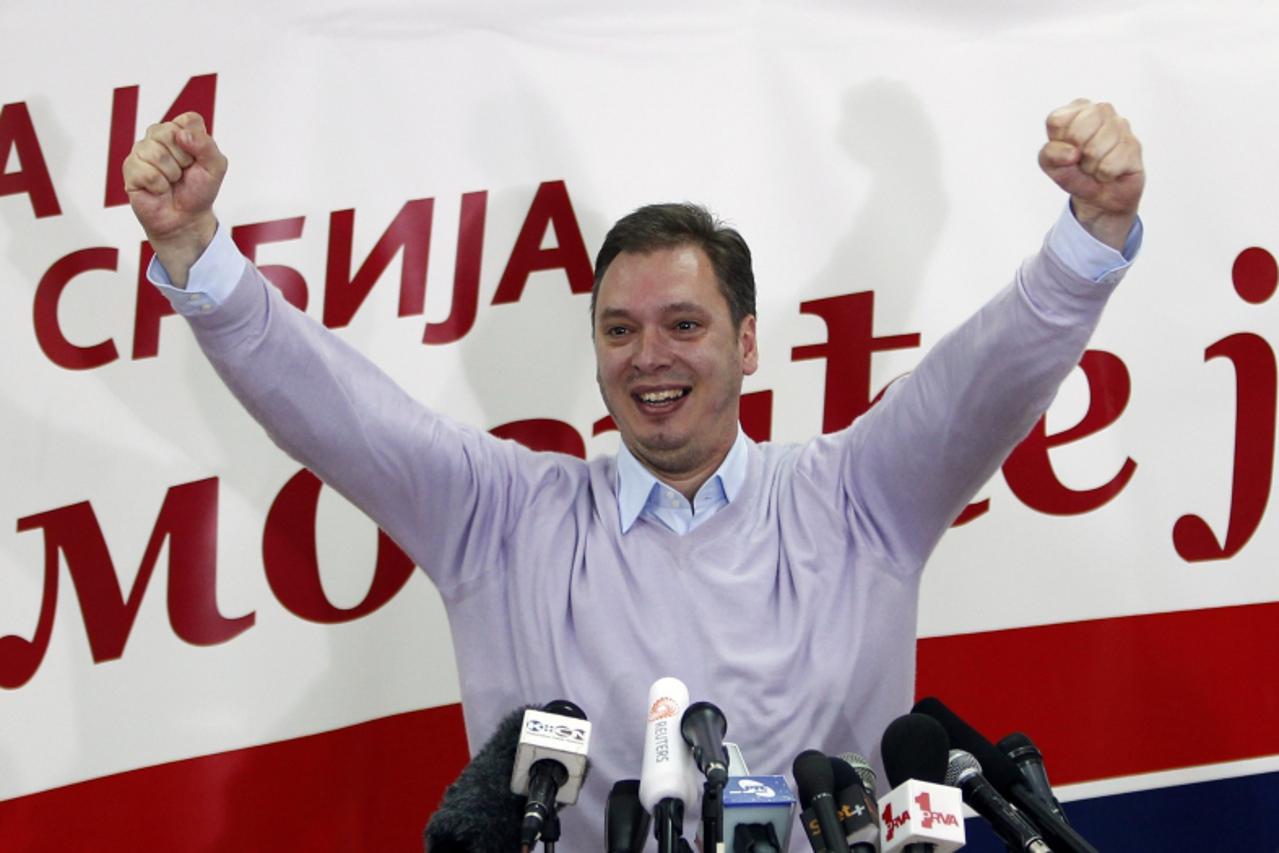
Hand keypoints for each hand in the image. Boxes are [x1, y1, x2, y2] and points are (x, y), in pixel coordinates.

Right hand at [122, 111, 226, 284]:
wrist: (185, 219)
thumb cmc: (199, 191)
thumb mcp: (215, 168)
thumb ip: (207, 146)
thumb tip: (181, 135)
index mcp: (180, 130)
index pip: (189, 120)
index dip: (198, 143)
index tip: (198, 160)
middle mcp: (158, 136)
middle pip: (169, 133)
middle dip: (184, 159)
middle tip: (183, 173)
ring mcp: (142, 151)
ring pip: (156, 153)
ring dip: (171, 174)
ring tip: (171, 182)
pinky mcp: (130, 168)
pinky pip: (146, 171)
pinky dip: (158, 185)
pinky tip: (159, 189)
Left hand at [1038, 99, 1143, 250]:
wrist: (1100, 197)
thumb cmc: (1074, 172)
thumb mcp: (1051, 165)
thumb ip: (1050, 155)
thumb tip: (1072, 153)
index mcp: (1076, 110)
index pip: (1056, 121)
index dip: (1057, 144)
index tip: (1066, 150)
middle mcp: (1100, 111)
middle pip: (1077, 133)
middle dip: (1075, 155)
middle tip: (1082, 160)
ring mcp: (1121, 126)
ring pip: (1094, 150)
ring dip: (1090, 167)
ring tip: (1095, 167)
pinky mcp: (1134, 145)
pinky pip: (1109, 165)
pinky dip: (1104, 175)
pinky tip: (1109, 172)